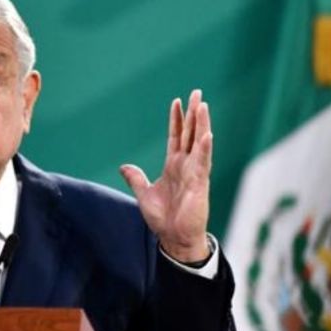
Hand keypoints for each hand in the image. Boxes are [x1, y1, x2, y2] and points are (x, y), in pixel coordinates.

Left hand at [120, 89, 212, 261]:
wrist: (174, 238)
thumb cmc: (164, 218)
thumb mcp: (144, 193)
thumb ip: (136, 178)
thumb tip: (124, 167)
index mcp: (174, 165)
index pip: (177, 136)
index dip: (177, 119)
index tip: (177, 101)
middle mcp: (187, 165)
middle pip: (191, 133)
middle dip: (194, 113)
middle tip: (197, 93)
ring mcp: (195, 173)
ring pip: (200, 143)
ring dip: (202, 124)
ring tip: (204, 105)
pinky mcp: (200, 184)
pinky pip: (203, 163)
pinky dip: (204, 149)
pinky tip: (207, 135)